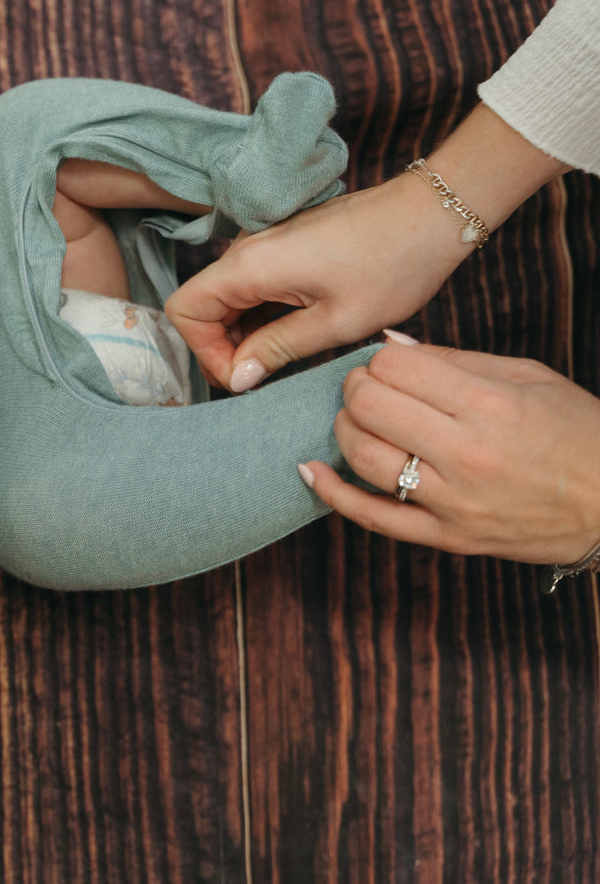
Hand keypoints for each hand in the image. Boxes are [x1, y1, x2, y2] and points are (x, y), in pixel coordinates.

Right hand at [165, 103, 569, 392]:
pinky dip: (261, 316)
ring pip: (226, 300)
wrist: (434, 214)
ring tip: (287, 355)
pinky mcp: (283, 249)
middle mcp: (247, 251)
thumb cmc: (393, 265)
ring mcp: (264, 248)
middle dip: (223, 347)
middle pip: (201, 306)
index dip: (205, 352)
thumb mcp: (336, 322)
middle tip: (265, 374)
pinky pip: (252, 289)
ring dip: (245, 334)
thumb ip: (276, 349)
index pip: (185, 311)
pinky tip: (297, 332)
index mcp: (251, 265)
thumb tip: (237, 377)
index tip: (246, 376)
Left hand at [299, 341, 599, 564]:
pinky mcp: (447, 537)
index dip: (382, 361)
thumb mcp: (530, 378)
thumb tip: (390, 345)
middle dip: (356, 388)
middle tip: (365, 387)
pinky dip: (333, 492)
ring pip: (364, 457)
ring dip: (345, 428)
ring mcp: (453, 500)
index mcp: (489, 405)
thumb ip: (456, 360)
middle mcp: (466, 453)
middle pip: (371, 407)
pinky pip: (373, 517)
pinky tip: (310, 470)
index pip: (397, 368)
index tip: (389, 366)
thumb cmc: (579, 433)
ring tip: (356, 419)